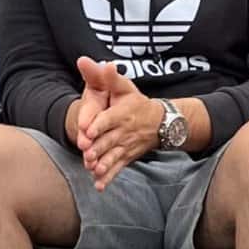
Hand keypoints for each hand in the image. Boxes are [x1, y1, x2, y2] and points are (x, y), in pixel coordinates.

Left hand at [74, 57, 159, 188]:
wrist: (160, 122)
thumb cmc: (136, 102)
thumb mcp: (125, 87)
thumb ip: (111, 77)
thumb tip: (103, 62)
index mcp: (121, 114)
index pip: (109, 119)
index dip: (98, 125)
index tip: (88, 131)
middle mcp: (123, 132)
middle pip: (109, 141)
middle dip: (98, 148)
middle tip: (87, 155)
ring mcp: (125, 146)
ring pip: (113, 156)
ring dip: (104, 164)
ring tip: (94, 170)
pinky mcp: (126, 158)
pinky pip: (118, 169)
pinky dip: (109, 178)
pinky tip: (99, 186)